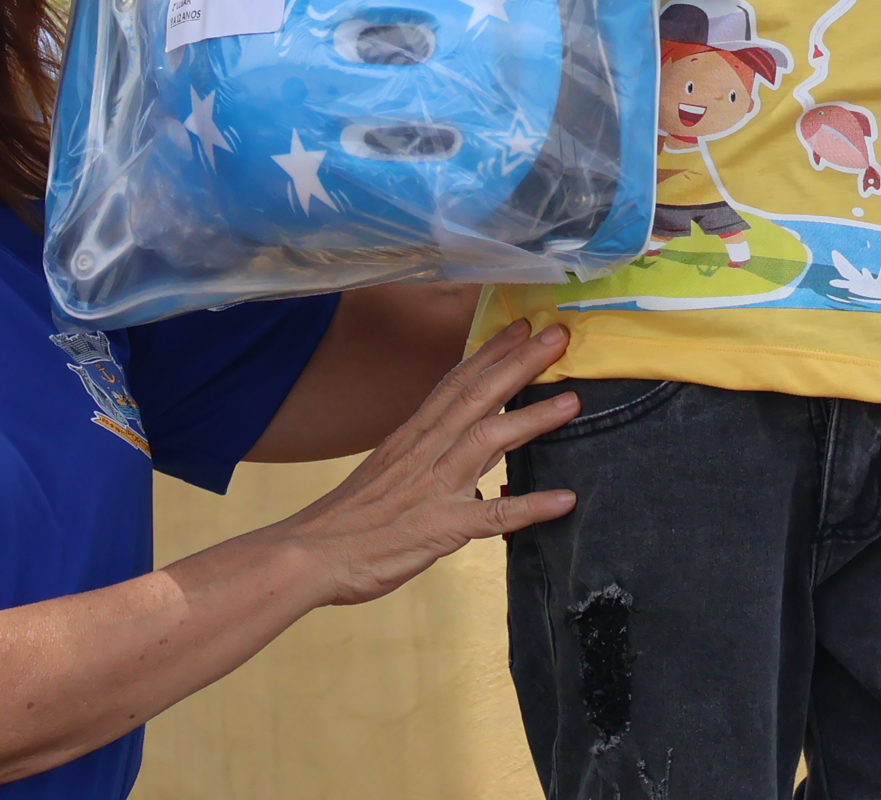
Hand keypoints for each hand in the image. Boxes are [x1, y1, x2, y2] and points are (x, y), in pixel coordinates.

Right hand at [273, 321, 577, 607]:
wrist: (307, 555)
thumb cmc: (347, 518)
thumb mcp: (387, 469)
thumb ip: (422, 452)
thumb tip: (452, 440)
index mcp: (412, 436)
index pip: (456, 382)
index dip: (492, 352)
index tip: (523, 325)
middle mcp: (425, 451)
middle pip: (478, 396)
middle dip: (520, 364)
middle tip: (559, 335)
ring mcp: (433, 487)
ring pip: (488, 440)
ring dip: (533, 419)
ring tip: (573, 402)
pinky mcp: (439, 527)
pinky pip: (492, 516)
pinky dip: (529, 506)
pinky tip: (563, 499)